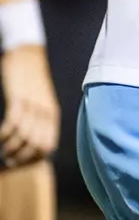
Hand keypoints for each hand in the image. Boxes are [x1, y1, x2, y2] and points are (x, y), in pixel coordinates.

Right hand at [0, 46, 59, 167]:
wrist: (27, 55)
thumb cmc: (30, 81)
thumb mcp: (41, 102)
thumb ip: (39, 120)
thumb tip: (31, 143)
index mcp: (52, 115)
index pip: (47, 147)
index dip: (33, 160)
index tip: (19, 164)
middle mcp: (45, 112)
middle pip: (36, 146)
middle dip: (21, 159)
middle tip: (7, 162)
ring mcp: (32, 104)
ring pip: (23, 137)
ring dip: (10, 149)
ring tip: (2, 152)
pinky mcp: (19, 97)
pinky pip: (12, 122)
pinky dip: (4, 134)